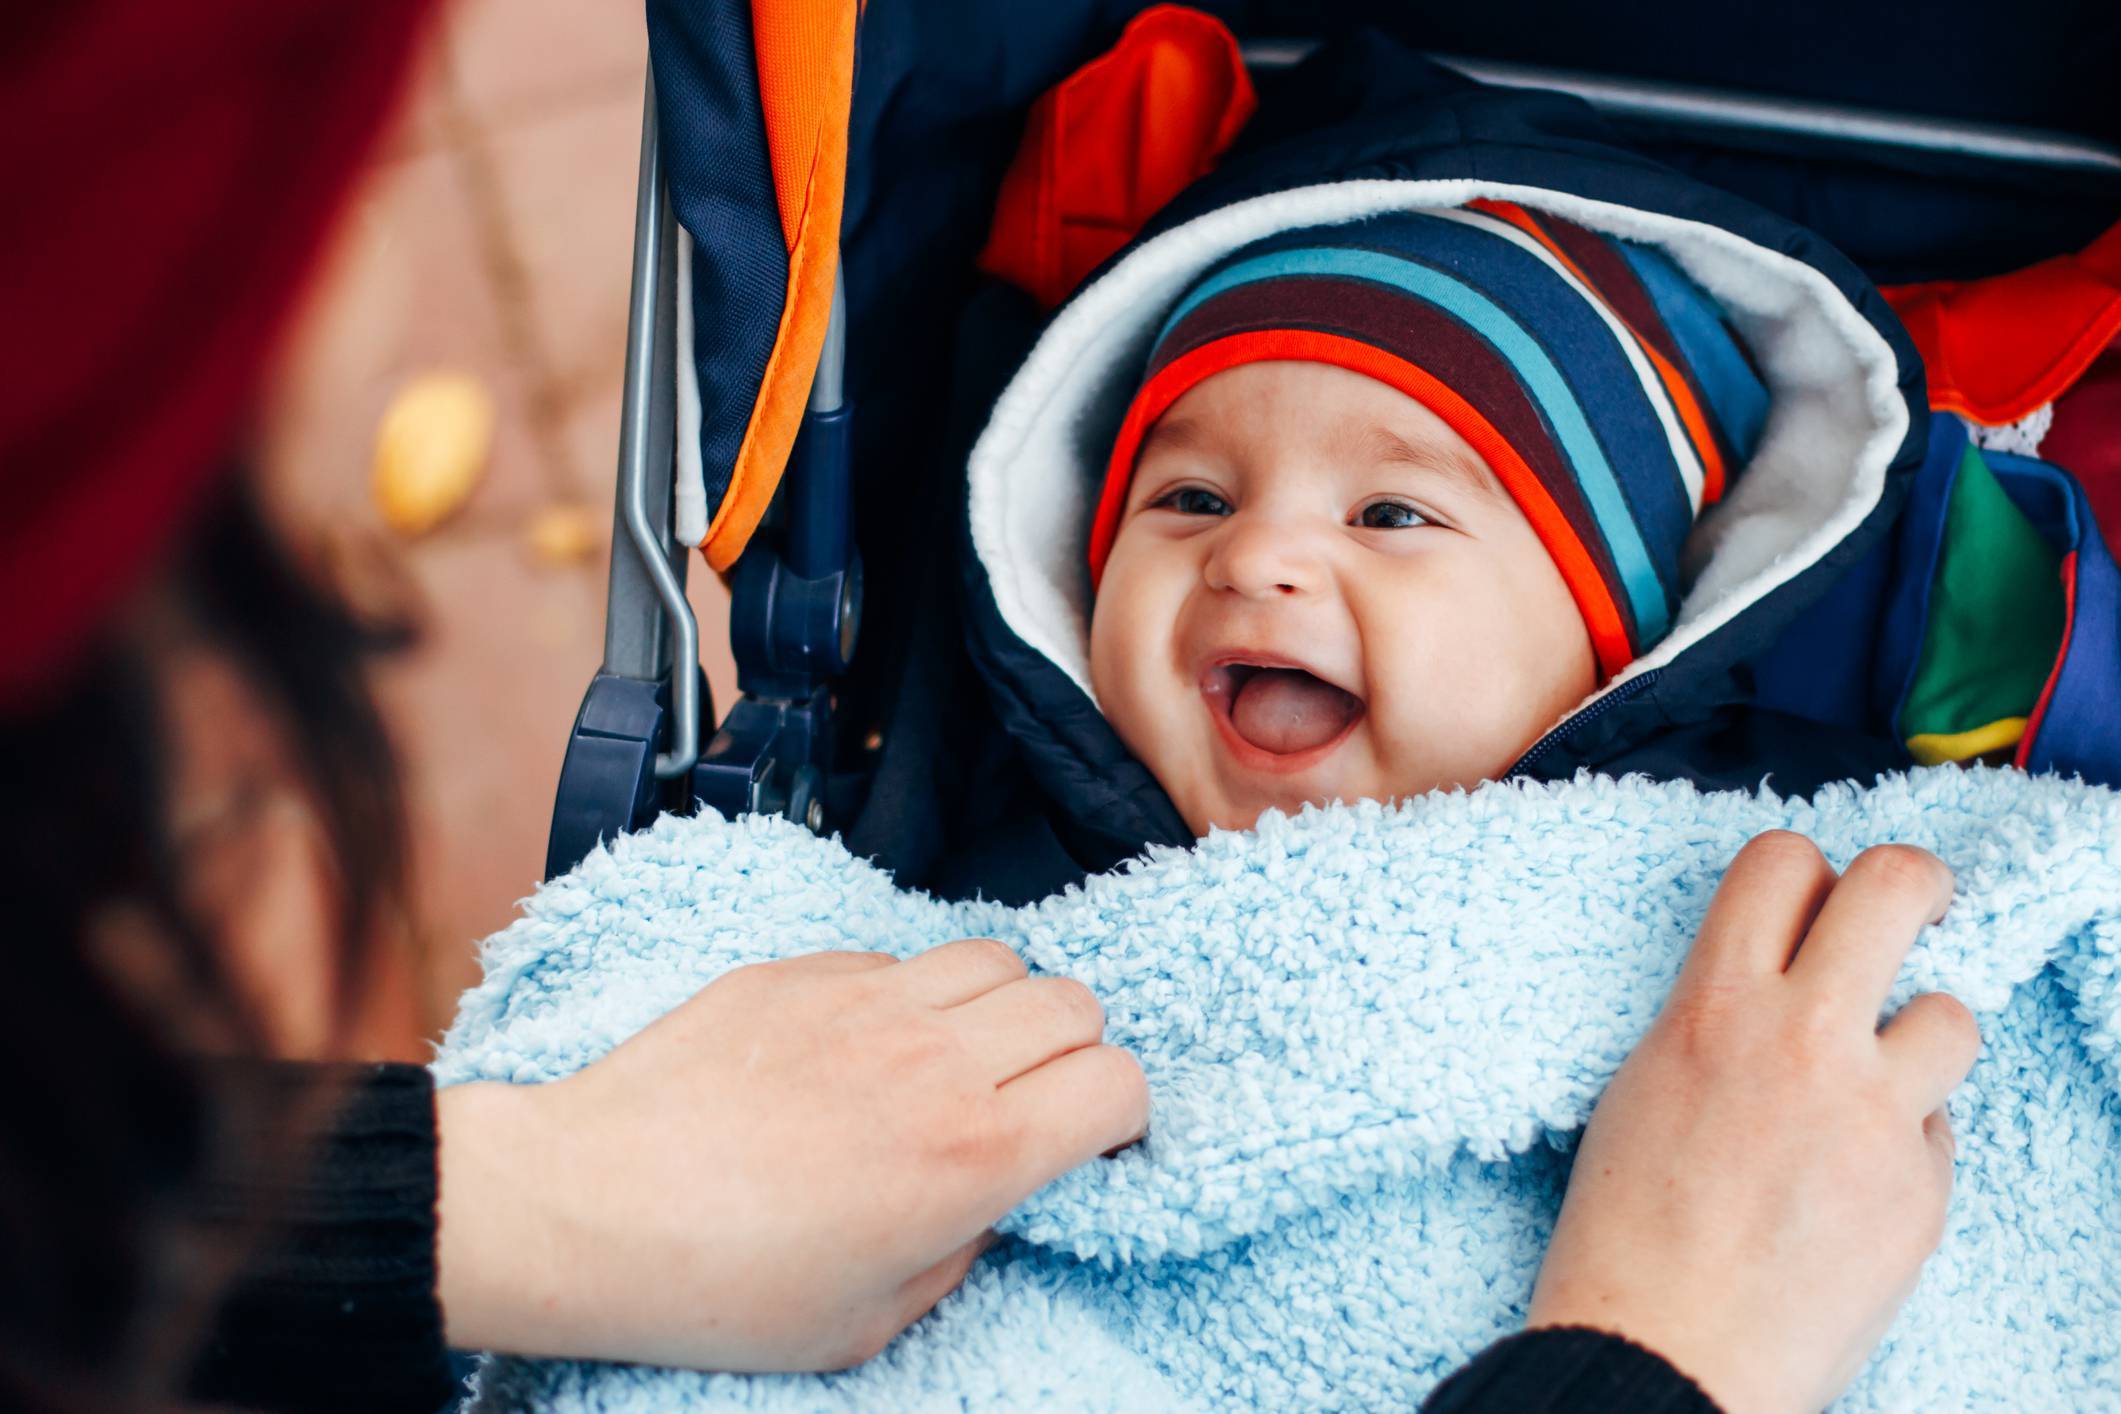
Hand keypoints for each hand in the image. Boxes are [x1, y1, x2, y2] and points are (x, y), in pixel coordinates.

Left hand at [433, 939, 1146, 1370]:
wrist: (586, 1208)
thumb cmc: (715, 1286)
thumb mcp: (870, 1320)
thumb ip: (960, 1250)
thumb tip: (991, 1200)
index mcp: (968, 1156)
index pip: (1117, 1081)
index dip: (1120, 1114)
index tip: (1088, 1140)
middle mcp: (934, 1062)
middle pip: (1074, 1002)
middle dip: (1072, 1051)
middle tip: (1027, 1098)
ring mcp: (867, 1001)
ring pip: (997, 955)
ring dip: (1000, 1005)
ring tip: (954, 1057)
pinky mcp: (804, 968)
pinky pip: (901, 954)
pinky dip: (910, 992)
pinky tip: (862, 1046)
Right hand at [1528, 832, 1979, 1412]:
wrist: (1658, 1353)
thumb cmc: (1625, 1229)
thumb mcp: (1647, 1083)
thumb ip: (1721, 1018)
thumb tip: (1787, 984)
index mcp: (1712, 1007)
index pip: (1783, 860)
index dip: (1811, 870)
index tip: (1824, 897)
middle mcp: (1801, 1041)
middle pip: (1899, 886)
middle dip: (1917, 885)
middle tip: (1913, 911)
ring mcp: (1873, 1115)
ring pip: (1953, 1015)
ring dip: (1919, 1040)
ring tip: (1877, 1086)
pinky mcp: (1920, 1190)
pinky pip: (1936, 1131)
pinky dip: (1902, 1149)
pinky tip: (1846, 1191)